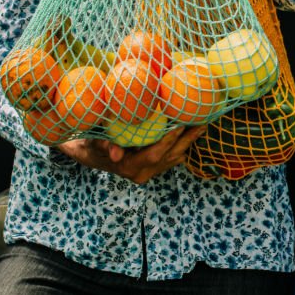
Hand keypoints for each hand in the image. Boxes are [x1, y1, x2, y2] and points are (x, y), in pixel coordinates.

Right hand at [57, 126, 205, 184]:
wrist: (91, 155)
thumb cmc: (91, 144)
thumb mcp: (94, 143)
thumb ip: (104, 145)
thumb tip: (114, 151)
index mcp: (131, 168)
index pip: (154, 154)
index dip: (168, 140)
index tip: (180, 124)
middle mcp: (144, 173)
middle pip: (171, 156)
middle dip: (187, 139)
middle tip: (201, 121)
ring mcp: (152, 172)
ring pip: (175, 156)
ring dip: (189, 141)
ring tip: (203, 123)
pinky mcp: (156, 167)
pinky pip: (174, 156)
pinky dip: (183, 143)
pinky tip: (193, 129)